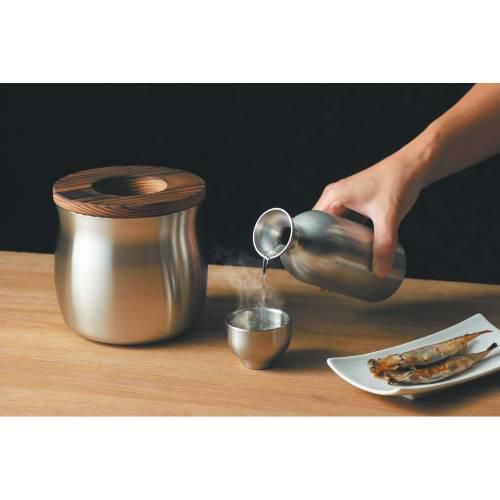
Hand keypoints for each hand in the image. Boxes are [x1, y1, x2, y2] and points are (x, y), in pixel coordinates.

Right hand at [313, 150, 424, 276]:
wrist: (414, 166)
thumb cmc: (398, 182)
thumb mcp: (388, 216)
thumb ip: (384, 245)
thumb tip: (380, 272)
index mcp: (333, 197)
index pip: (310, 223)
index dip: (309, 243)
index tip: (311, 261)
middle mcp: (334, 196)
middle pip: (319, 226)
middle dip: (320, 246)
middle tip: (323, 267)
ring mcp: (344, 198)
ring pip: (331, 225)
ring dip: (332, 241)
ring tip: (333, 261)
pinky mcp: (355, 202)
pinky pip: (343, 222)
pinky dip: (344, 235)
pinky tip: (350, 247)